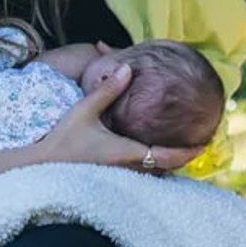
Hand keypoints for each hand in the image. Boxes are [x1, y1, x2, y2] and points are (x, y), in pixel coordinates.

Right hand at [39, 63, 204, 172]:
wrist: (41, 167)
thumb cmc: (63, 139)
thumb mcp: (85, 110)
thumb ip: (108, 90)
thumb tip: (128, 68)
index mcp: (125, 153)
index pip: (165, 156)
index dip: (187, 152)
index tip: (204, 144)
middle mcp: (127, 168)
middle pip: (165, 169)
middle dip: (183, 158)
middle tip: (200, 143)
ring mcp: (119, 176)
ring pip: (154, 173)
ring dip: (169, 162)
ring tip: (184, 148)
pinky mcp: (112, 178)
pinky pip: (141, 174)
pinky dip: (155, 166)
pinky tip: (156, 154)